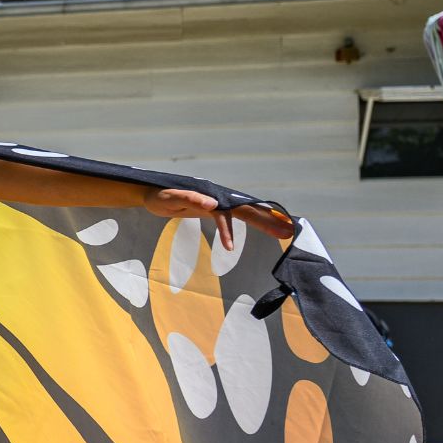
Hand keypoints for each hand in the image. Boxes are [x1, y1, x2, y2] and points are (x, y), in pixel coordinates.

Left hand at [141, 186, 295, 247]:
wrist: (152, 194)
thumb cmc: (159, 196)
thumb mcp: (169, 198)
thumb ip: (189, 198)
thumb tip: (213, 203)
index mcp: (210, 197)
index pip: (231, 212)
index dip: (236, 226)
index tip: (235, 247)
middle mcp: (218, 199)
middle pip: (247, 211)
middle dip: (268, 221)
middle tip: (290, 231)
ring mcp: (218, 204)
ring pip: (247, 213)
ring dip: (267, 221)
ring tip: (287, 231)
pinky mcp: (215, 210)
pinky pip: (238, 218)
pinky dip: (253, 223)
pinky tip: (266, 230)